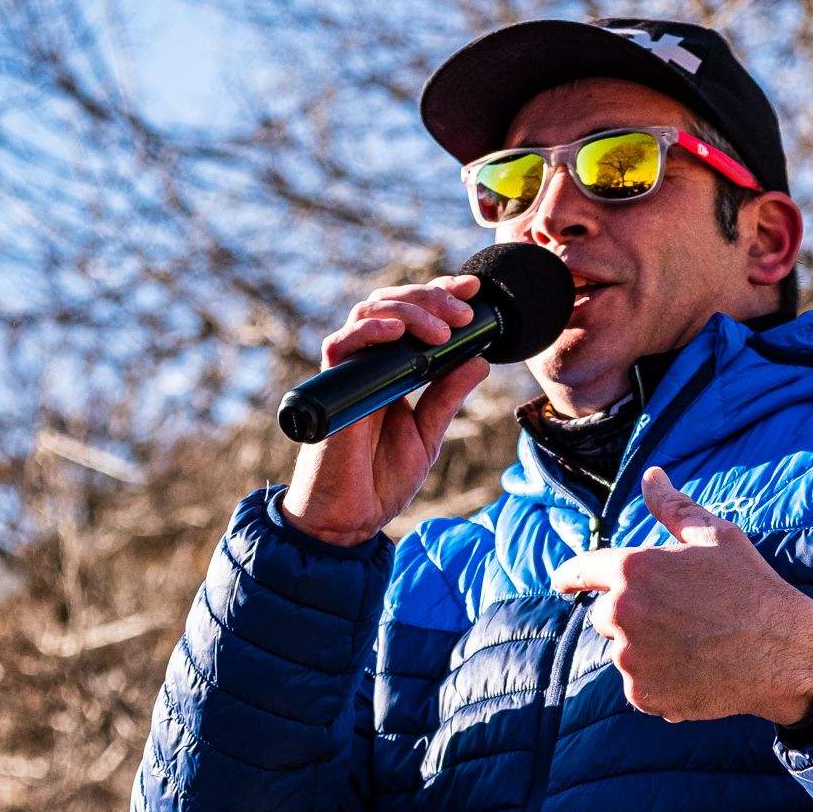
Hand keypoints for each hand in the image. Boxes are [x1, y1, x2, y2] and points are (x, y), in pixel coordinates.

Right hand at [282, 275, 494, 544]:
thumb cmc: (382, 480)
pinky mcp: (332, 387)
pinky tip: (397, 331)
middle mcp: (370, 363)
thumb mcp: (428, 433)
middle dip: (432, 299)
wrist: (350, 519)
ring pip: (369, 313)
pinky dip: (369, 330)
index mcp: (393, 369)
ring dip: (410, 310)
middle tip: (464, 313)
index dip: (440, 296)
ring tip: (443, 329)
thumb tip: (480, 359)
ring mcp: (350, 372)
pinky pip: (341, 344)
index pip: (414, 316)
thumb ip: (448, 396)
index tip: (473, 292)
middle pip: (393, 303)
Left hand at [550, 468, 812, 723]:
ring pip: (624, 652)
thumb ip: (673, 506)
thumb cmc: (751, 588)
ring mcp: (631, 659)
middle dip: (631, 615)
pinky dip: (660, 681)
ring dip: (647, 650)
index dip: (569, 577)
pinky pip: (640, 685)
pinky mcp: (643, 695)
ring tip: (694, 646)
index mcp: (632, 571)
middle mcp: (622, 615)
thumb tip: (651, 475)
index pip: (581, 571)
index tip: (562, 583)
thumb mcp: (715, 536)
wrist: (783, 654)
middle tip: (678, 618)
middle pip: (605, 616)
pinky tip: (696, 670)